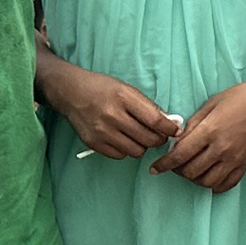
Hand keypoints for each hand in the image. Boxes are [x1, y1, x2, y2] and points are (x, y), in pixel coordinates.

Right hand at [48, 63, 179, 160]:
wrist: (70, 92)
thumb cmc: (102, 88)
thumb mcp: (127, 89)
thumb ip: (147, 107)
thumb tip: (169, 124)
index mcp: (124, 97)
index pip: (156, 120)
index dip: (170, 129)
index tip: (175, 131)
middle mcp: (112, 115)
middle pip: (148, 139)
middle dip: (158, 139)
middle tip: (157, 134)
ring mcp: (101, 131)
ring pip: (137, 151)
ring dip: (142, 145)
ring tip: (137, 136)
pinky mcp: (93, 143)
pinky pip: (120, 155)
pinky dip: (126, 149)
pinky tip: (122, 139)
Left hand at [158, 79, 245, 192]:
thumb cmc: (243, 96)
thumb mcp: (212, 103)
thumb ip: (193, 123)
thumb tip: (178, 140)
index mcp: (210, 131)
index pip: (180, 155)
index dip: (163, 164)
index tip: (155, 168)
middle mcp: (222, 148)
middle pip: (191, 171)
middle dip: (178, 170)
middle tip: (175, 163)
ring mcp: (236, 159)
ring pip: (207, 182)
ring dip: (194, 178)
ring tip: (192, 169)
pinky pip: (227, 184)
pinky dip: (215, 185)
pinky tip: (210, 176)